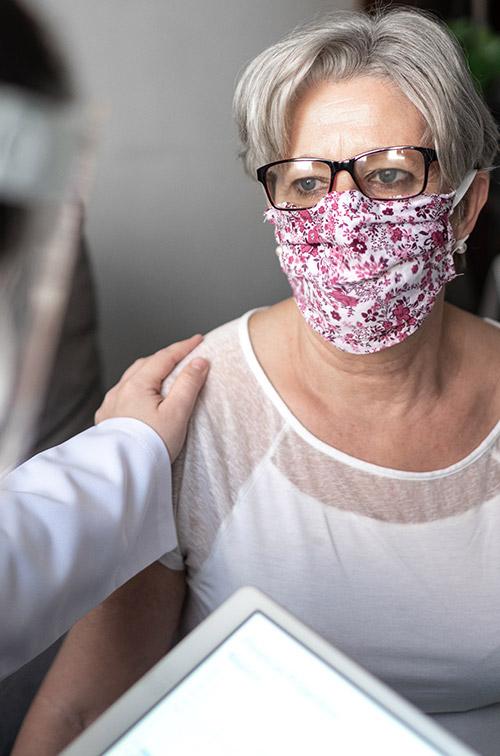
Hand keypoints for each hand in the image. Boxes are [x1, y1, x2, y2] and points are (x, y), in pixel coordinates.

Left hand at [95, 335, 208, 460]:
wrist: (123, 471)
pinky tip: (142, 395)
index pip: (164, 357)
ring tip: (166, 372)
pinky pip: (122, 394)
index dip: (183, 347)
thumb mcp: (177, 413)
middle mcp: (120, 391)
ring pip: (132, 378)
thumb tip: (199, 362)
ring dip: (150, 370)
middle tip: (185, 354)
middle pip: (146, 364)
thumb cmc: (152, 445)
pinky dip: (137, 387)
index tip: (199, 339)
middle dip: (166, 357)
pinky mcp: (106, 420)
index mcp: (137, 385)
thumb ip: (188, 384)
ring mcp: (110, 405)